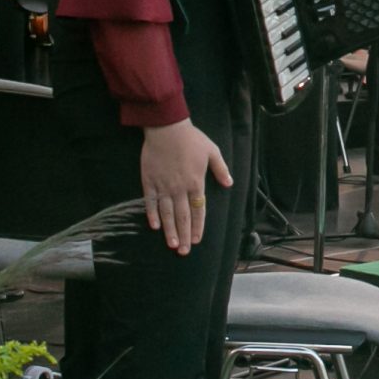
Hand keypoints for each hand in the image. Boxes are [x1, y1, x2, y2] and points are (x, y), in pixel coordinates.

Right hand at [140, 118, 231, 254]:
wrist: (167, 128)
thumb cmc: (191, 139)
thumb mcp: (212, 151)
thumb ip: (220, 169)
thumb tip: (229, 183)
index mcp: (196, 183)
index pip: (198, 210)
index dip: (197, 227)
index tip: (196, 240)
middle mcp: (180, 188)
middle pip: (183, 217)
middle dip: (184, 235)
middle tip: (183, 251)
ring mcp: (163, 186)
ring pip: (167, 213)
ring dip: (169, 230)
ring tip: (171, 244)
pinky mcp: (149, 181)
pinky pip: (150, 201)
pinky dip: (152, 214)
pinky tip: (154, 226)